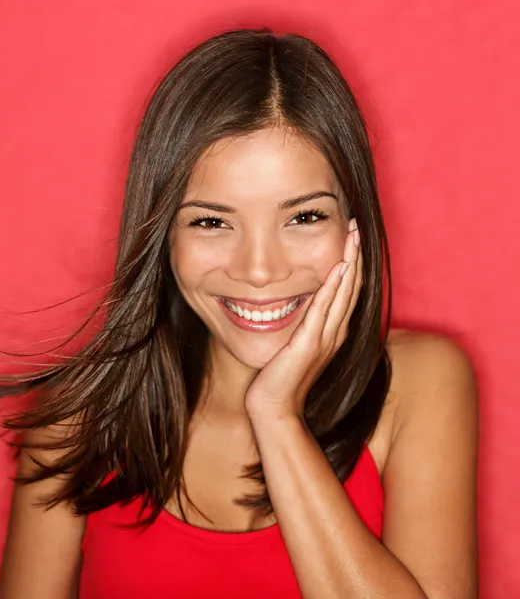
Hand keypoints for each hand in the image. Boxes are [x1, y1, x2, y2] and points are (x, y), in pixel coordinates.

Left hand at [244, 218, 362, 420]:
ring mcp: (325, 339)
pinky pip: (323, 311)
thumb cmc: (281, 378)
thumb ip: (303, 324)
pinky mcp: (309, 345)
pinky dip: (332, 288)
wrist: (275, 408)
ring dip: (350, 262)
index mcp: (332, 332)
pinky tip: (338, 267)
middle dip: (356, 255)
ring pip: (343, 294)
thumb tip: (298, 301)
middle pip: (352, 287)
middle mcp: (335, 333)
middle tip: (357, 225)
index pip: (347, 291)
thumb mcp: (295, 345)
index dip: (352, 263)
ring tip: (353, 235)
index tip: (351, 236)